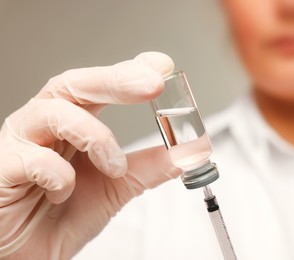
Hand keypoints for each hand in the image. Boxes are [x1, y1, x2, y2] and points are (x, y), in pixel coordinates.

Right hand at [0, 52, 182, 258]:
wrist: (29, 255)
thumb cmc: (60, 215)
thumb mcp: (118, 187)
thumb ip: (152, 166)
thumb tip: (193, 150)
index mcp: (70, 122)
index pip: (97, 84)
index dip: (128, 70)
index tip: (162, 66)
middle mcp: (42, 125)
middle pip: (73, 84)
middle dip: (115, 80)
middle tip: (151, 83)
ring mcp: (18, 143)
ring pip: (53, 112)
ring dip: (95, 136)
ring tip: (114, 166)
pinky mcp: (2, 169)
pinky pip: (32, 158)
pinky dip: (60, 175)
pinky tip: (64, 192)